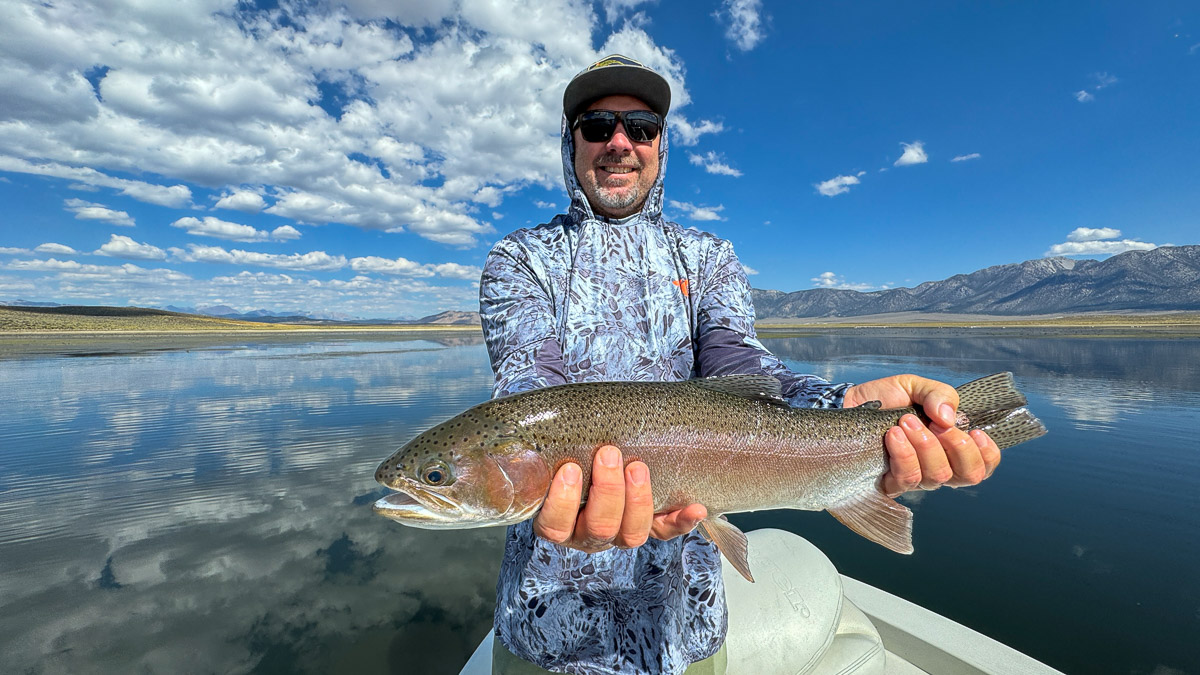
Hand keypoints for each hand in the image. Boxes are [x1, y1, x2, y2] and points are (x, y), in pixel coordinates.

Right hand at [533, 445, 707, 551]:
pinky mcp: (652, 527)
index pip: (554, 525)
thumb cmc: (578, 448)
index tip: (570, 468)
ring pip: (631, 535)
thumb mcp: (560, 447)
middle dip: (607, 491)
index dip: (562, 502)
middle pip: (598, 529)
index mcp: (559, 519)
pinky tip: (694, 507)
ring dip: (638, 501)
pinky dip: (682, 521)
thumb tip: (535, 425)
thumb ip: (552, 445)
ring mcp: (621, 533)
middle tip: (609, 453)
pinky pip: (667, 532)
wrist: (609, 447)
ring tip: (638, 467)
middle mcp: (588, 533)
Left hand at [843, 374, 1001, 496]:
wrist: (847, 404)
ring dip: (925, 446)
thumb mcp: (916, 386)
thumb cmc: (886, 398)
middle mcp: (936, 467)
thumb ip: (939, 395)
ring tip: (905, 421)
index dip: (987, 454)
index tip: (974, 432)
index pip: (983, 465)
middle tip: (937, 424)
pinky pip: (906, 478)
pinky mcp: (889, 484)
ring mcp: (914, 478)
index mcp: (950, 446)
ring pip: (936, 476)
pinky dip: (903, 453)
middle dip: (957, 447)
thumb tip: (950, 418)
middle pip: (966, 476)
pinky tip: (893, 434)